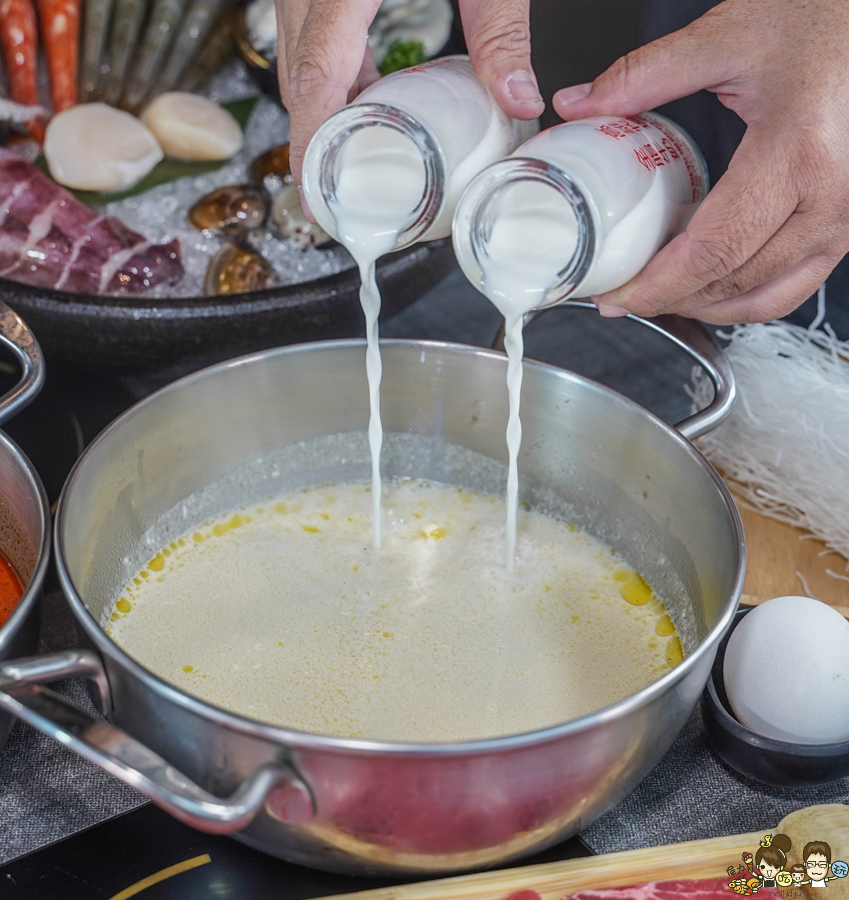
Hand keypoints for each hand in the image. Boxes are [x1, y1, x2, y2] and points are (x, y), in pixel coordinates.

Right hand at [275, 0, 543, 185]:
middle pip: (297, 73)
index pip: (318, 73)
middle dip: (315, 139)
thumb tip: (518, 98)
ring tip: (358, 155)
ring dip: (324, 107)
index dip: (313, 140)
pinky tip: (367, 95)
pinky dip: (332, 71)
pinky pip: (309, 30)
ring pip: (297, 55)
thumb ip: (498, 25)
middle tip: (338, 193)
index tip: (315, 193)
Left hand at [553, 0, 848, 324]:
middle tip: (623, 299)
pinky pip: (791, 286)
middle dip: (670, 302)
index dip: (657, 287)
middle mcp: (828, 197)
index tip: (617, 295)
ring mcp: (844, 219)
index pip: (712, 253)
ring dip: (705, 309)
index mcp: (795, 155)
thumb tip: (579, 103)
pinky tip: (705, 286)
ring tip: (658, 298)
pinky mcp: (844, 226)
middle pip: (733, 285)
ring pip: (765, 300)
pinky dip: (742, 299)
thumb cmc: (819, 21)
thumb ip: (644, 74)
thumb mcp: (726, 37)